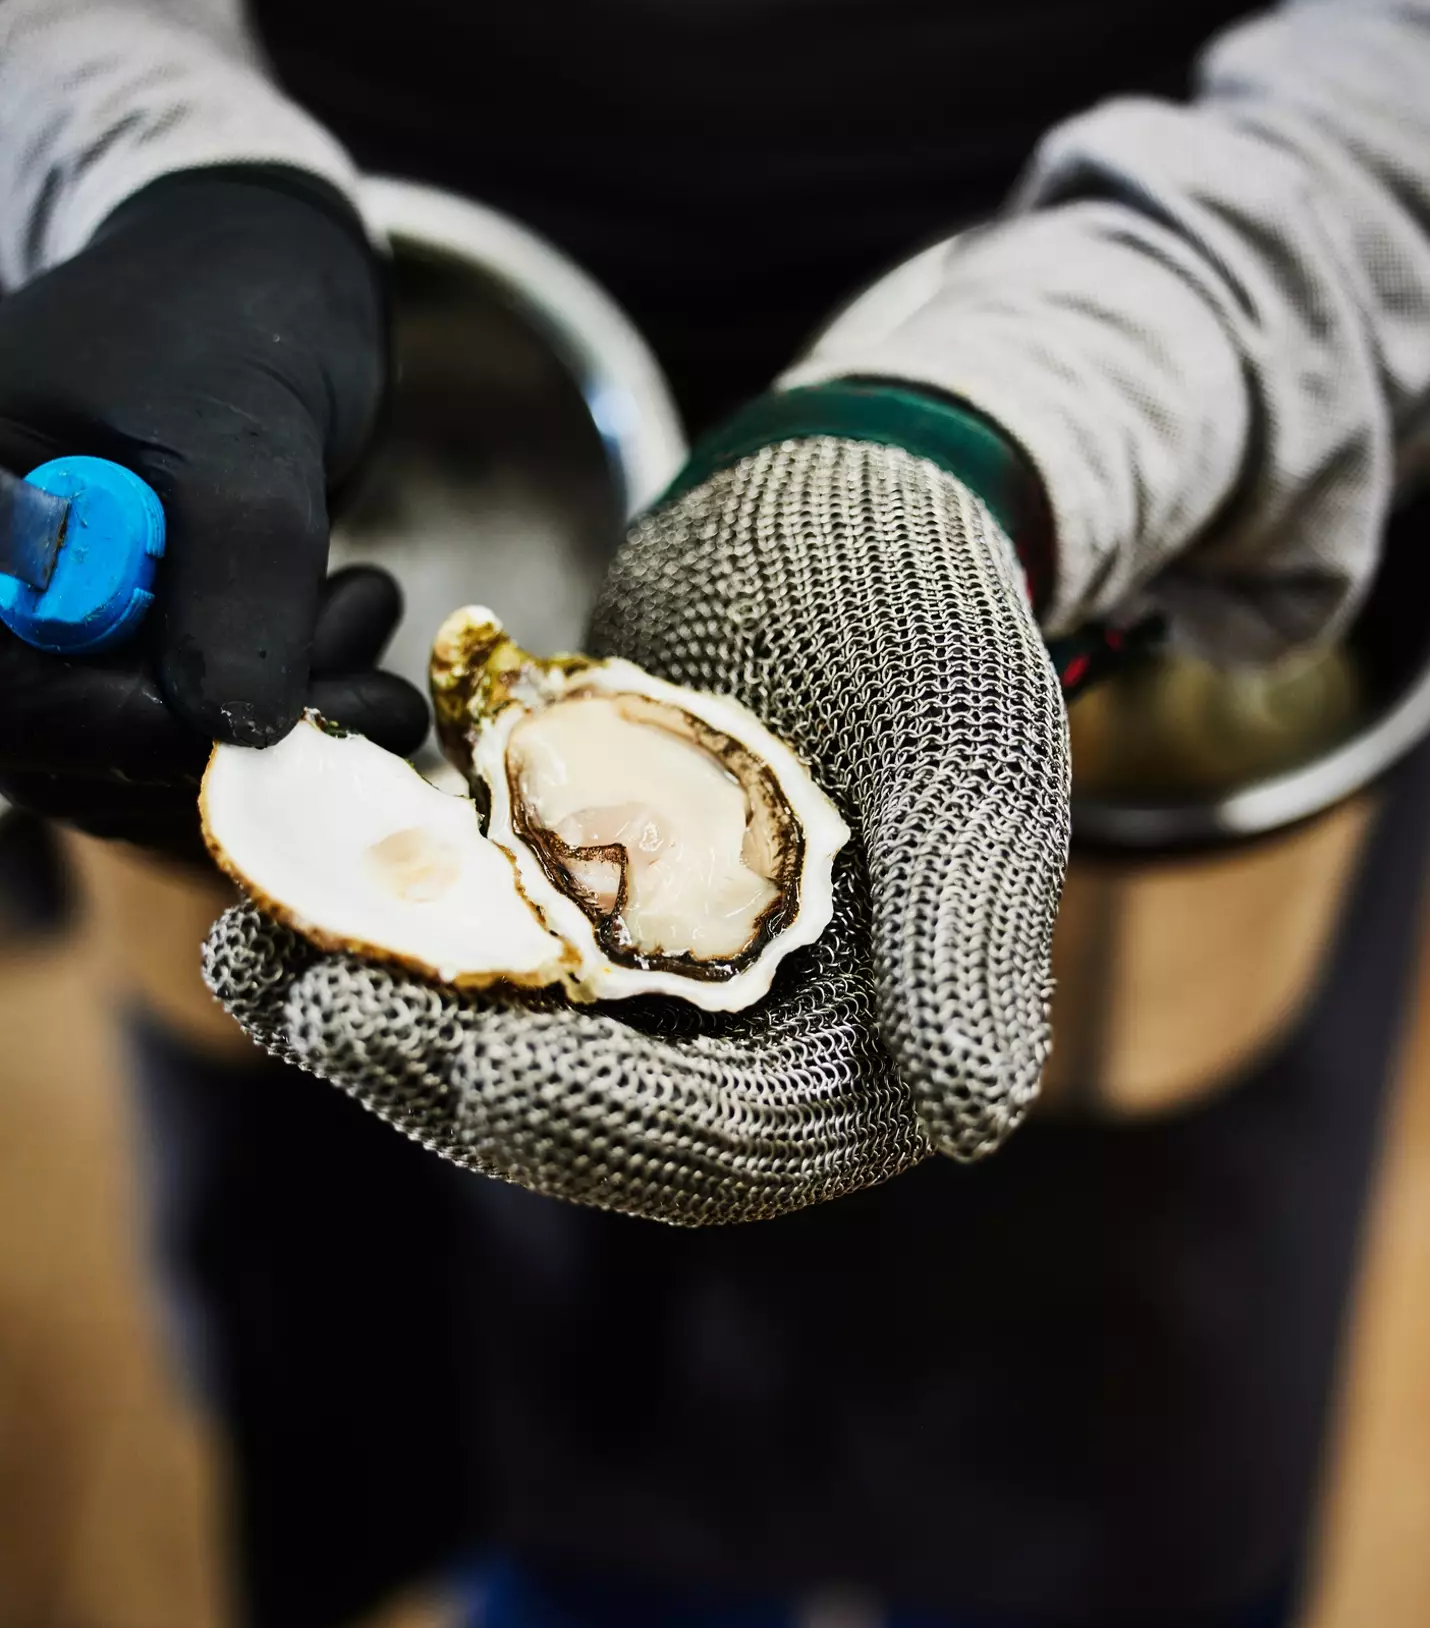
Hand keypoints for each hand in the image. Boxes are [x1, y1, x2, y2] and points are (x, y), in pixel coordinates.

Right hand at [0, 167, 426, 856]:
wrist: (260, 290)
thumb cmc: (229, 321)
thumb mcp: (242, 432)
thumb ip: (235, 574)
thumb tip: (235, 730)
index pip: (14, 688)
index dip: (136, 731)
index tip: (271, 726)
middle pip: (77, 749)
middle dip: (242, 732)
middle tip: (369, 666)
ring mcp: (50, 646)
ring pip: (152, 766)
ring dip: (286, 725)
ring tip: (365, 604)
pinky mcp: (123, 673)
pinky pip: (193, 755)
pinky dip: (292, 722)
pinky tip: (353, 630)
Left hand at [205, 434, 1069, 1224]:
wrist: (838, 488)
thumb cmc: (922, 605)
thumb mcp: (965, 759)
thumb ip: (969, 938)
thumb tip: (971, 1117)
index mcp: (872, 1044)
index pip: (721, 1138)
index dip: (584, 1114)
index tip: (450, 1055)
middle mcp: (758, 1035)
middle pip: (591, 1109)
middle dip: (445, 1069)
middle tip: (313, 1004)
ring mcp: (658, 971)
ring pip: (512, 1039)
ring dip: (390, 1013)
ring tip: (260, 958)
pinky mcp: (581, 902)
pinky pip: (475, 948)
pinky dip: (389, 927)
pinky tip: (286, 894)